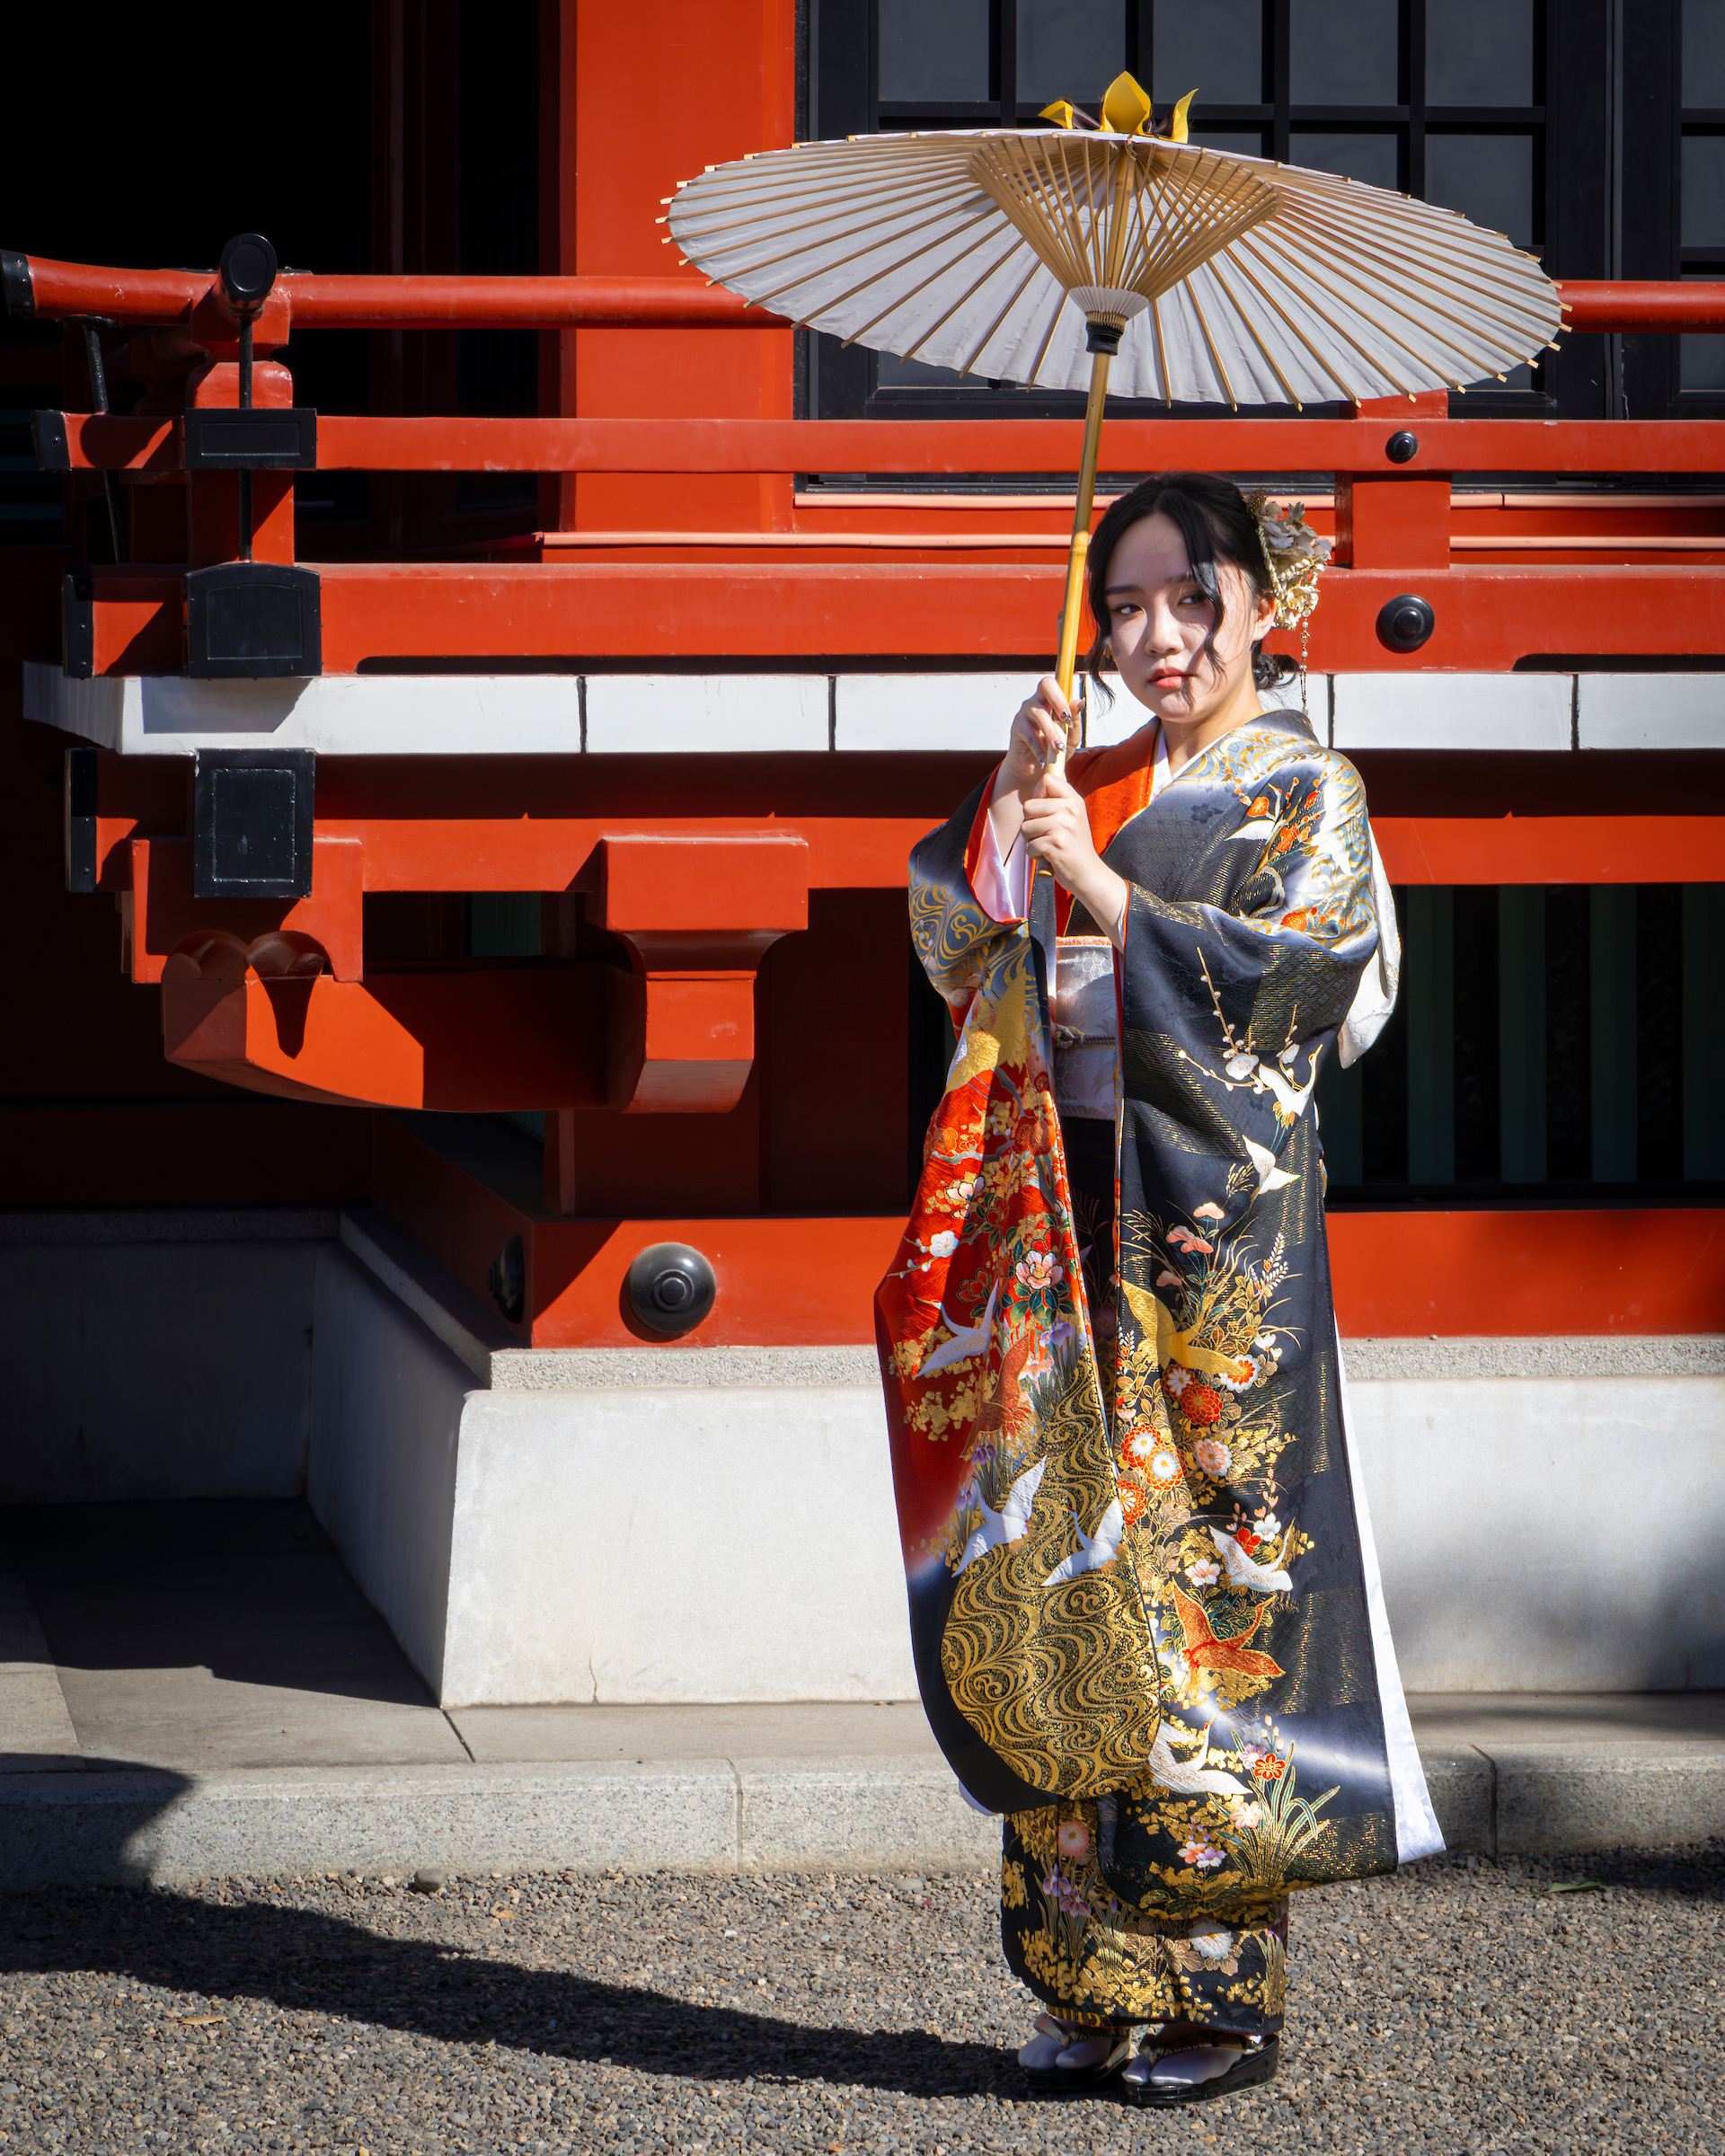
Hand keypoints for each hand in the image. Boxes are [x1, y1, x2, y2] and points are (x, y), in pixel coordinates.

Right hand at [998, 675, 1075, 803]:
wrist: (1037, 770)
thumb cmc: (1055, 749)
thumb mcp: (1071, 737)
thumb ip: (1075, 720)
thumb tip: (1081, 701)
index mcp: (1053, 699)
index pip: (1058, 682)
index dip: (1065, 692)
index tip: (1070, 714)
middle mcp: (1038, 700)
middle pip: (1045, 684)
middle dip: (1058, 700)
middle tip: (1066, 721)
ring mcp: (1025, 712)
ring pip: (1038, 713)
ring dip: (1051, 732)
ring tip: (1058, 748)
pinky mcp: (1017, 727)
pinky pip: (1029, 734)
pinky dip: (1039, 748)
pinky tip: (1044, 759)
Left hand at [1026, 773, 1127, 941]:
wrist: (1088, 873)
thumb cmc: (1074, 844)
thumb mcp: (1072, 816)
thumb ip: (1057, 799)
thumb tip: (1041, 781)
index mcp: (1074, 800)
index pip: (1047, 779)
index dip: (1038, 795)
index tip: (1046, 810)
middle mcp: (1070, 810)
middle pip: (1028, 806)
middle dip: (1031, 823)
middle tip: (1047, 834)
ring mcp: (1063, 827)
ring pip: (1025, 827)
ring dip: (1032, 840)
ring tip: (1049, 845)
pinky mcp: (1055, 844)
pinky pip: (1029, 845)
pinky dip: (1035, 854)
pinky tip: (1049, 856)